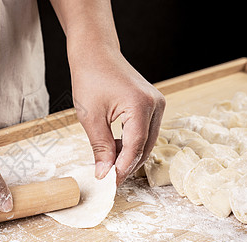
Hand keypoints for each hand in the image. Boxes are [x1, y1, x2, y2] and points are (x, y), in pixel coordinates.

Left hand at [70, 50, 165, 184]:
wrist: (95, 53)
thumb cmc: (90, 78)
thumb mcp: (91, 117)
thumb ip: (100, 147)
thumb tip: (104, 174)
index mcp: (141, 105)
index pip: (135, 147)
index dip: (122, 168)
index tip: (110, 183)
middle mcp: (155, 104)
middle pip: (145, 146)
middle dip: (127, 165)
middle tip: (108, 178)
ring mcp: (156, 103)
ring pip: (146, 141)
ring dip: (129, 155)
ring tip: (108, 163)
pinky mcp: (152, 104)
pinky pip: (145, 131)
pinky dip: (131, 143)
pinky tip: (114, 148)